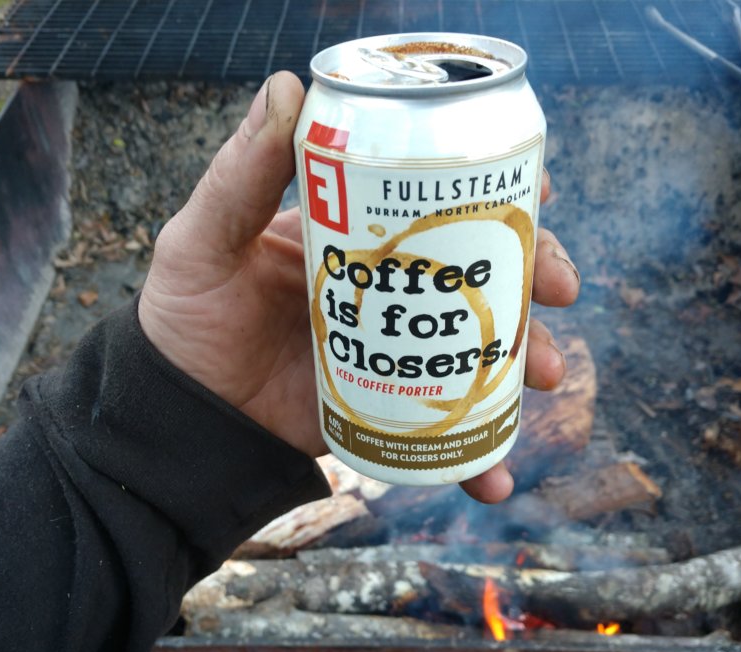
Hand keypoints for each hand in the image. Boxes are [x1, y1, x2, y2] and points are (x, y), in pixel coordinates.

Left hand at [138, 72, 579, 503]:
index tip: (538, 191)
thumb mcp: (204, 239)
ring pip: (480, 347)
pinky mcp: (389, 408)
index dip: (493, 193)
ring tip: (550, 377)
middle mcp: (387, 288)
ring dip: (527, 360)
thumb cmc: (186, 318)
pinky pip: (447, 428)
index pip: (435, 202)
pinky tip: (497, 476)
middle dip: (533, 276)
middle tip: (558, 289)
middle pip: (478, 272)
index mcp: (354, 236)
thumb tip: (286, 86)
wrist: (181, 416)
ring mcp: (394, 351)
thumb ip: (240, 174)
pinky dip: (479, 455)